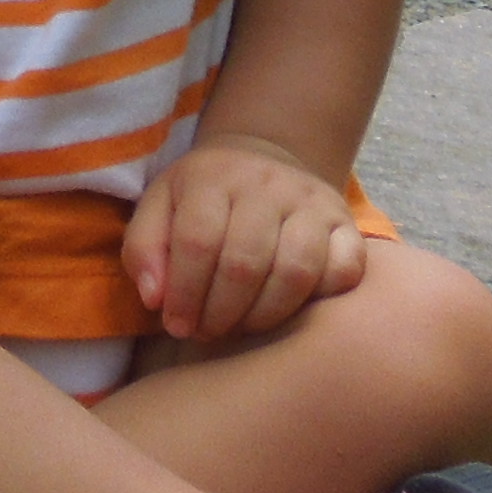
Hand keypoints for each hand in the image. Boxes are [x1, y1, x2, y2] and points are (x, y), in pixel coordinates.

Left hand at [124, 132, 367, 343]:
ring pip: (296, 271)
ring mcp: (312, 203)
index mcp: (214, 177)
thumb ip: (144, 249)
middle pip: (245, 262)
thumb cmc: (203, 198)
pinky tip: (290, 310)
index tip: (177, 325)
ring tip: (241, 328)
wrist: (263, 160)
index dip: (184, 294)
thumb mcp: (159, 207)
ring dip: (263, 316)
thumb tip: (155, 299)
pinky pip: (345, 270)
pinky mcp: (347, 223)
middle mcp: (267, 183)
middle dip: (220, 312)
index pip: (197, 241)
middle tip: (207, 332)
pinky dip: (319, 300)